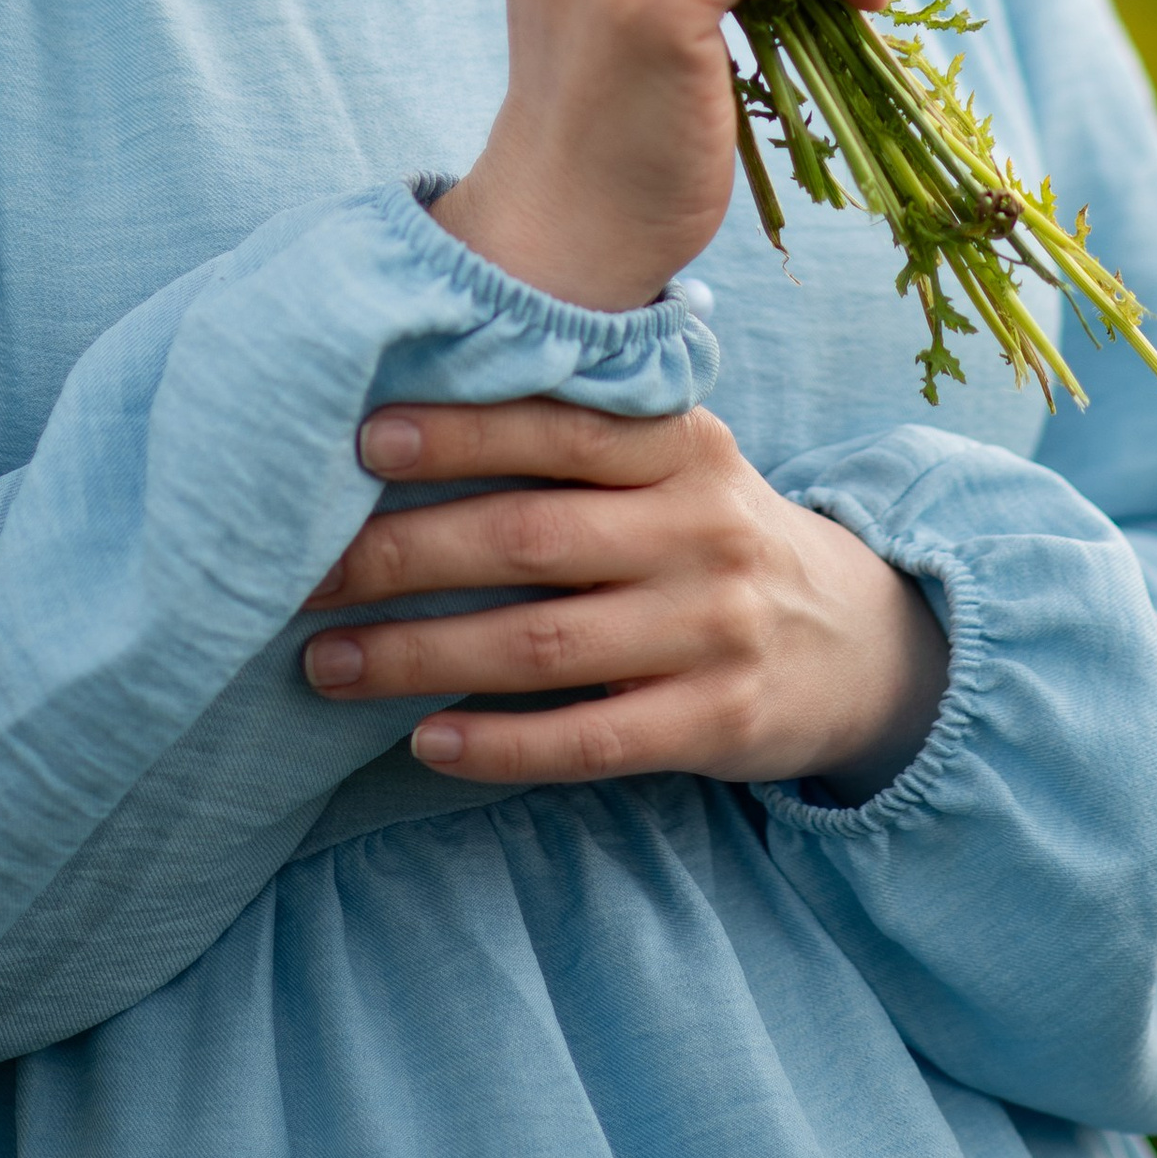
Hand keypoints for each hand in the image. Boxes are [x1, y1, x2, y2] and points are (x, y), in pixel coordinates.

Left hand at [302, 397, 950, 795]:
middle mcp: (702, 528)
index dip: (462, 430)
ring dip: (421, 656)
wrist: (854, 639)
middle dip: (404, 555)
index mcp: (683, 444)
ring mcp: (713, 629)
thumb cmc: (709, 533)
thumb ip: (578, 434)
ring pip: (542, 645)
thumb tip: (408, 414)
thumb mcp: (675, 462)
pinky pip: (590, 739)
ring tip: (326, 662)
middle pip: (529, 539)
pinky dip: (500, 743)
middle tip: (302, 570)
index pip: (560, 426)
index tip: (363, 438)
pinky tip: (424, 740)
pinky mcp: (717, 723)